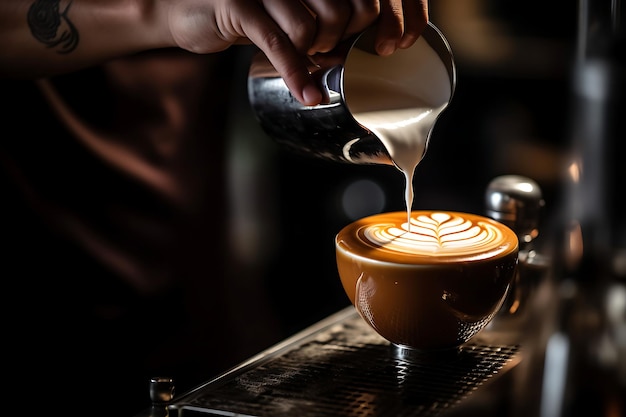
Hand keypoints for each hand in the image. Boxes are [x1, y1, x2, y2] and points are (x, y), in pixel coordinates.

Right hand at [167, 0, 428, 104]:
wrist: (191, 11)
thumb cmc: (250, 16)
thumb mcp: (291, 14)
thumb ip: (324, 23)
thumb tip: (361, 51)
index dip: (371, 24)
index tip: (370, 46)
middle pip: (342, 12)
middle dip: (339, 43)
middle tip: (324, 52)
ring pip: (311, 29)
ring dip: (312, 56)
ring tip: (304, 58)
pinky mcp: (239, 5)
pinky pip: (278, 43)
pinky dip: (295, 73)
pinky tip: (306, 94)